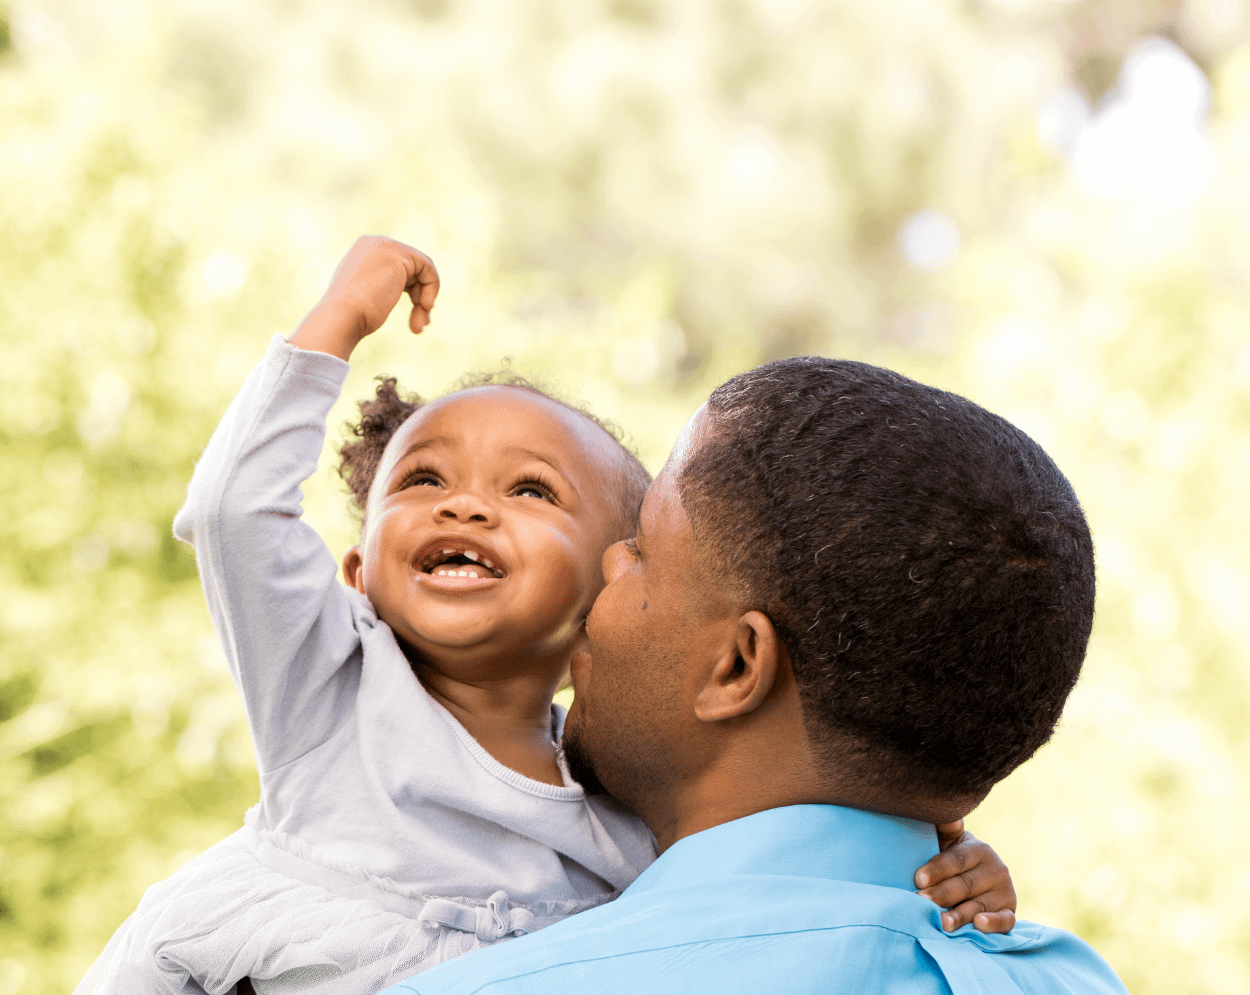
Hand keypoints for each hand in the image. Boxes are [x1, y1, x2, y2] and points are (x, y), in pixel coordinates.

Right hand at [290, 236, 439, 360]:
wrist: (340, 317)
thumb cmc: (350, 316)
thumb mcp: (364, 298)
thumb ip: (379, 288)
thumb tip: (393, 290)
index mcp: (363, 252)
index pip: (400, 267)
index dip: (412, 292)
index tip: (415, 317)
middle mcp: (374, 243)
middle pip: (414, 269)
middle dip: (420, 298)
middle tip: (419, 326)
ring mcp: (386, 246)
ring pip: (423, 271)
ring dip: (424, 301)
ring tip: (419, 325)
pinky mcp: (398, 255)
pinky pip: (428, 269)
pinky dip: (432, 290)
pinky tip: (425, 307)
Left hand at [914, 821, 1016, 933]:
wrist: (974, 879)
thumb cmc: (951, 860)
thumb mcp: (948, 841)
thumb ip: (945, 828)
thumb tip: (949, 816)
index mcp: (979, 849)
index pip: (957, 859)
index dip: (938, 869)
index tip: (918, 879)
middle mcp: (996, 869)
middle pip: (965, 884)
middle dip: (942, 894)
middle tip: (921, 901)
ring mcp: (1005, 892)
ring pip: (979, 905)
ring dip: (960, 915)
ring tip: (942, 923)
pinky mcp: (1010, 912)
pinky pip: (1006, 920)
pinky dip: (993, 924)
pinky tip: (979, 925)